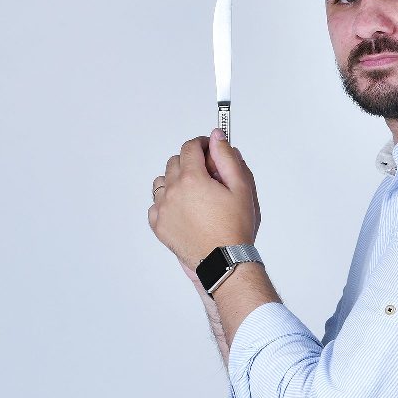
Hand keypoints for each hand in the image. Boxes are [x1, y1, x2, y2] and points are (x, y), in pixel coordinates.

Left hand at [148, 129, 260, 269]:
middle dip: (191, 162)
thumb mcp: (241, 188)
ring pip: (162, 181)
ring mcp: (162, 208)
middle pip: (175, 162)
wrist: (224, 260)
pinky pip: (156, 203)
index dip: (202, 144)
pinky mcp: (158, 224)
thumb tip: (216, 137)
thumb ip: (226, 157)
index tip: (209, 149)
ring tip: (194, 194)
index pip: (190, 147)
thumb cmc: (234, 228)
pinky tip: (184, 209)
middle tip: (208, 176)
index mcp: (192, 178)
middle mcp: (173, 191)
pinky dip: (167, 201)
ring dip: (176, 180)